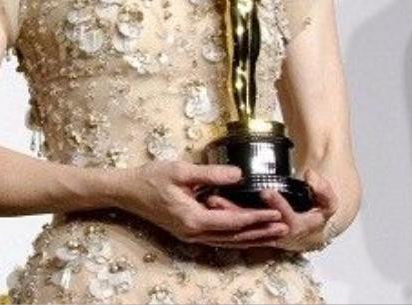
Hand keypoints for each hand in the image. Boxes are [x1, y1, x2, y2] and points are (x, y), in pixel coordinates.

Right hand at [119, 161, 288, 246]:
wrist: (126, 192)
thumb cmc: (150, 178)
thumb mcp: (181, 171)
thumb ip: (211, 174)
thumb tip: (238, 174)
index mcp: (193, 219)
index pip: (233, 221)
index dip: (257, 218)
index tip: (277, 213)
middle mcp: (194, 233)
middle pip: (234, 237)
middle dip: (261, 232)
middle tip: (286, 228)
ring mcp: (190, 236)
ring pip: (228, 241)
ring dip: (252, 237)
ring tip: (274, 233)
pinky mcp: (188, 233)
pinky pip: (219, 239)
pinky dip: (237, 237)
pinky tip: (248, 234)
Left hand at [203, 168, 338, 250]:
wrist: (312, 228)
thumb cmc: (319, 211)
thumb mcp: (328, 201)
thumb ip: (323, 189)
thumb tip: (310, 176)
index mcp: (301, 227)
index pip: (288, 219)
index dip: (278, 205)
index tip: (266, 191)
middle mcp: (281, 235)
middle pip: (257, 226)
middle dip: (237, 213)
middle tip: (218, 199)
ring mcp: (267, 235)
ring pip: (244, 228)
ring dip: (227, 215)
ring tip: (210, 199)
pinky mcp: (256, 232)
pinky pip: (239, 227)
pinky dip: (226, 218)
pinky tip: (211, 204)